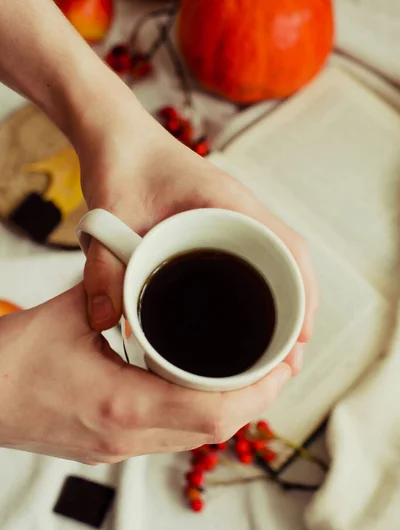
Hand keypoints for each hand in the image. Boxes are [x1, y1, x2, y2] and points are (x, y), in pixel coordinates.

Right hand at [0, 285, 290, 462]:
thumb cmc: (8, 361)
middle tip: (277, 364)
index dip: (260, 392)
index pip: (215, 412)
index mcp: (120, 405)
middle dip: (256, 400)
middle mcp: (125, 438)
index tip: (283, 364)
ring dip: (230, 409)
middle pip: (215, 432)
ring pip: (196, 438)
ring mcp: (116, 450)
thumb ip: (114, 288)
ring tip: (250, 373)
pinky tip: (202, 387)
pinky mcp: (108, 449)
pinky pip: (170, 437)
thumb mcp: (67, 315)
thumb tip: (144, 258)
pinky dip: (197, 414)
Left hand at [76, 98, 317, 373]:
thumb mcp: (110, 216)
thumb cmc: (121, 164)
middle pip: (290, 262)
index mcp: (229, 203)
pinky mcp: (218, 224)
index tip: (301, 338)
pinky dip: (261, 288)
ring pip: (275, 262)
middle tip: (288, 361)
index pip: (289, 249)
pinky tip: (248, 318)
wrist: (115, 136)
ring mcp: (233, 217)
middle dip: (298, 310)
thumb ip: (103, 268)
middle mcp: (240, 210)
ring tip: (275, 350)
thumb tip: (105, 321)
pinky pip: (253, 258)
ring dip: (283, 302)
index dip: (304, 295)